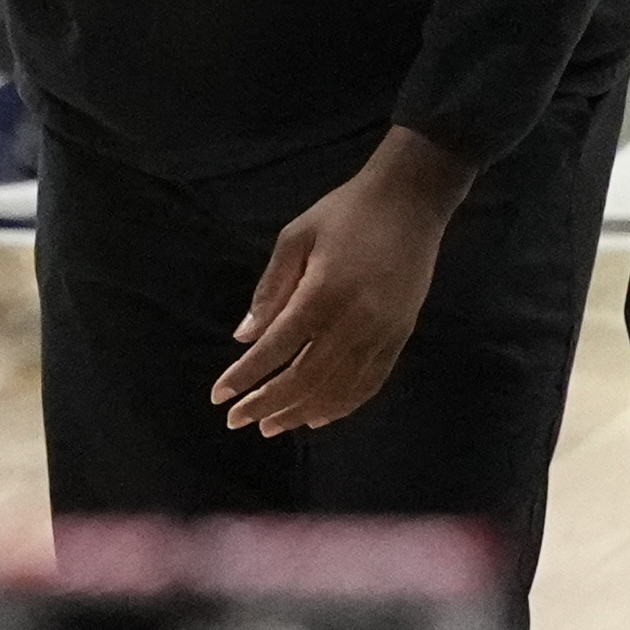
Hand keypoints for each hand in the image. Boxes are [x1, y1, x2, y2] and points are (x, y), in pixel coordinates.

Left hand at [217, 125, 465, 435]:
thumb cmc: (344, 213)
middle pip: (305, 379)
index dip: (246, 376)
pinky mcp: (400, 338)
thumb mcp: (295, 238)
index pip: (276, 348)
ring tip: (271, 426)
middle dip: (267, 403)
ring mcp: (381, 335)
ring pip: (337, 390)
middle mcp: (353, 323)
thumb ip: (270, 290)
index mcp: (322, 294)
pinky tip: (318, 416)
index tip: (219, 396)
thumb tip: (244, 338)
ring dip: (301, 413)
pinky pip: (369, 384)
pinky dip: (341, 406)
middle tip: (237, 421)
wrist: (410, 203)